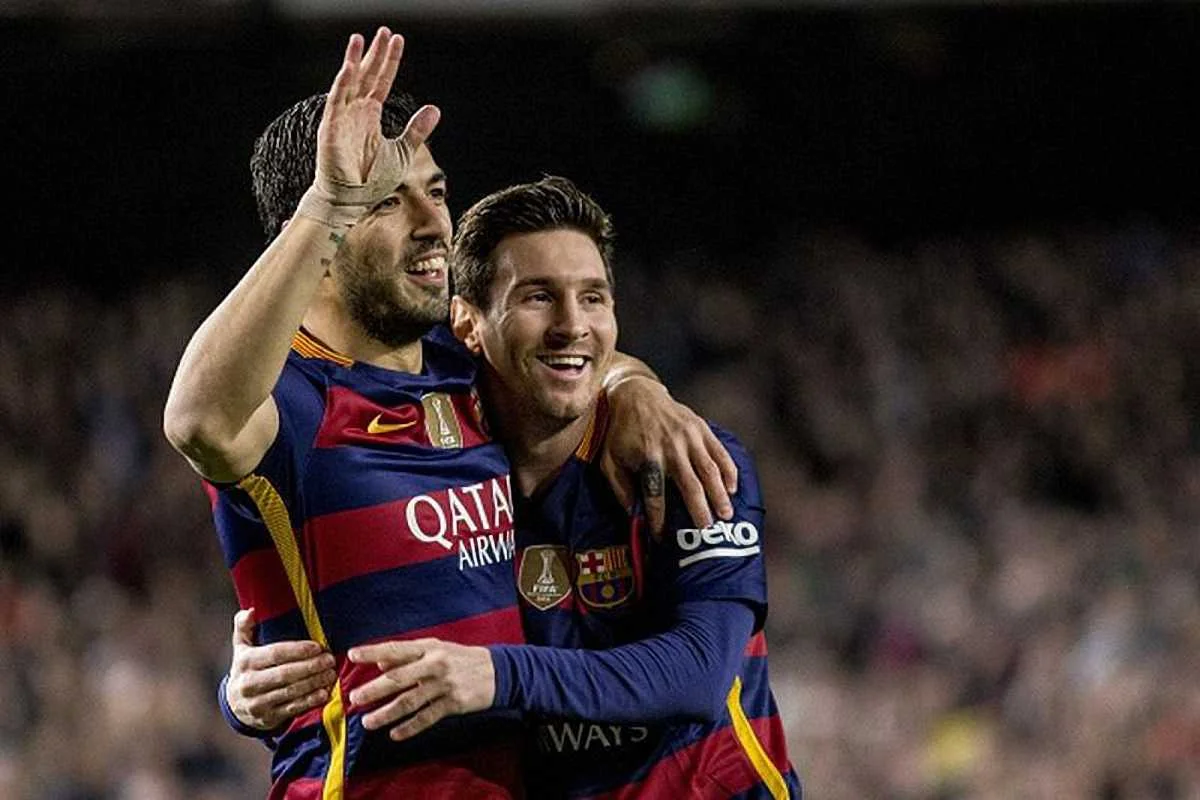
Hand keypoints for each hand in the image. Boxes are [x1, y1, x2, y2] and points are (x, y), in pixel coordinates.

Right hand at [226, 608, 336, 730]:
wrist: (234, 706)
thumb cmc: (246, 669)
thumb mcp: (241, 647)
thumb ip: (244, 627)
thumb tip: (250, 611)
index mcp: (245, 662)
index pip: (275, 654)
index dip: (298, 650)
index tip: (318, 647)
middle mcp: (249, 684)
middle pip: (285, 674)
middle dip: (311, 666)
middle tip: (330, 660)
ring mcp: (258, 703)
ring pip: (291, 691)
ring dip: (314, 683)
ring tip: (331, 674)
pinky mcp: (268, 718)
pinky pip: (292, 708)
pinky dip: (310, 701)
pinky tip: (324, 693)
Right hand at [316, 27, 440, 203]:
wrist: (352, 200)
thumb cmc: (372, 178)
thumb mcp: (403, 151)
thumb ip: (416, 130)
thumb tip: (434, 109)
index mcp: (371, 115)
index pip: (382, 81)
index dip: (390, 62)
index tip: (398, 41)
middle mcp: (356, 112)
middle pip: (367, 75)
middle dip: (375, 53)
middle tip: (384, 31)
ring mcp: (342, 117)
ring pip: (349, 82)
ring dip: (355, 60)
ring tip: (362, 38)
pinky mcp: (331, 128)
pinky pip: (336, 101)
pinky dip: (343, 84)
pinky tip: (350, 67)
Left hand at [347, 638, 494, 741]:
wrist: (498, 671)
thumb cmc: (461, 658)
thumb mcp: (436, 649)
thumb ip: (408, 656)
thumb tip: (380, 664)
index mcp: (428, 648)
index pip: (396, 649)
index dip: (373, 652)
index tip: (352, 655)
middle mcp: (434, 665)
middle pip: (399, 678)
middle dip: (374, 689)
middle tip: (354, 699)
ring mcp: (444, 685)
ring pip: (410, 702)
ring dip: (386, 713)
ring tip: (368, 722)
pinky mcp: (453, 704)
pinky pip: (427, 718)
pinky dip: (410, 728)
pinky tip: (395, 734)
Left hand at [602, 377, 737, 533]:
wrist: (636, 394)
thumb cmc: (621, 433)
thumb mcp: (609, 459)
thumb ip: (619, 488)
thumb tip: (632, 515)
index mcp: (646, 457)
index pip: (655, 495)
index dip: (659, 519)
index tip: (662, 538)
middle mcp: (670, 447)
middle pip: (688, 484)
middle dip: (698, 509)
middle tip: (707, 530)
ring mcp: (688, 437)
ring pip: (708, 469)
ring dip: (719, 494)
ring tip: (726, 515)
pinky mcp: (701, 428)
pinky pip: (719, 452)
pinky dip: (728, 470)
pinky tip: (733, 489)